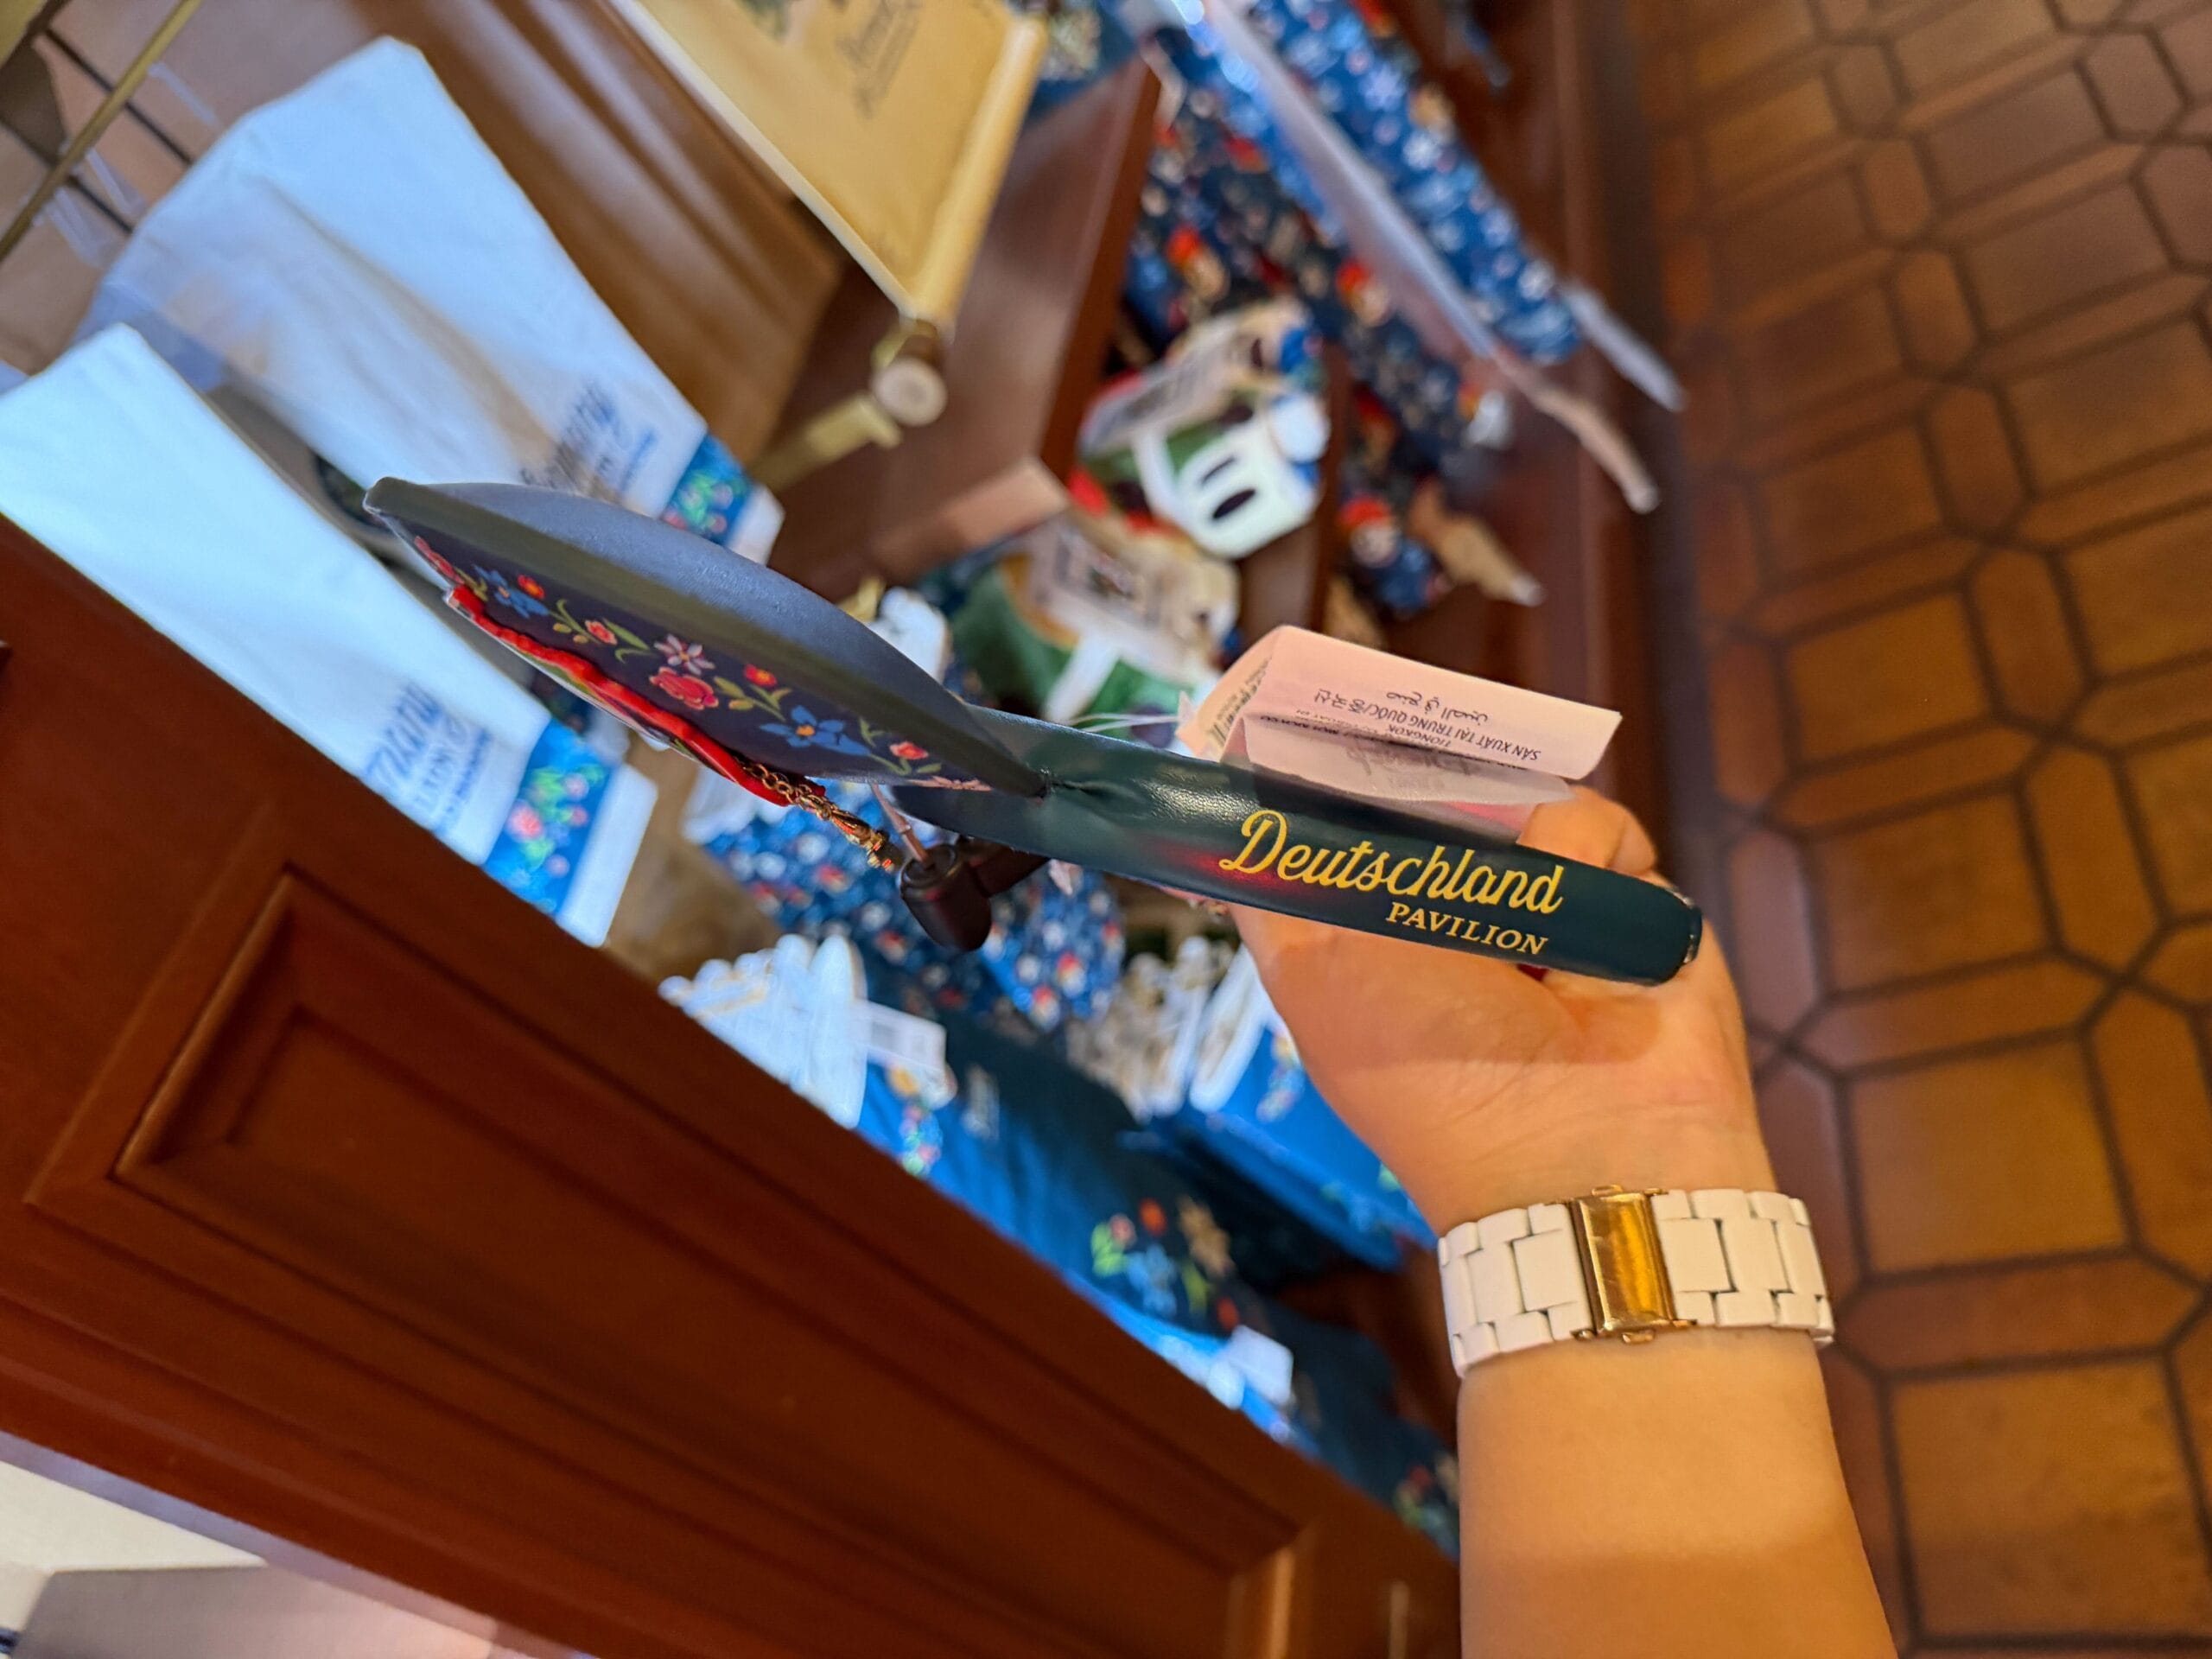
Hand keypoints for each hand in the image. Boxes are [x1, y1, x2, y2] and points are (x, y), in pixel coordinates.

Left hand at [1232, 787, 1772, 1228]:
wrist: (1580, 1152)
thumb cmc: (1428, 1075)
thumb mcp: (1312, 974)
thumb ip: (1274, 886)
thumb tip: (1231, 810)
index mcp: (1372, 924)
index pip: (1347, 810)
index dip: (1329, 762)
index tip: (1310, 712)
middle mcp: (1453, 905)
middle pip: (1433, 783)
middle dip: (1422, 774)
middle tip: (1412, 761)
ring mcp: (1541, 896)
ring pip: (1517, 792)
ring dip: (1509, 840)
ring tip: (1509, 914)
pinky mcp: (1620, 893)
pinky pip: (1596, 822)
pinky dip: (1584, 858)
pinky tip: (1576, 925)